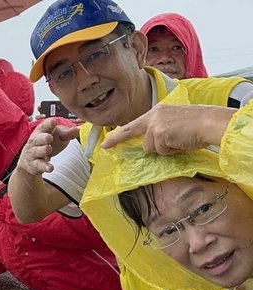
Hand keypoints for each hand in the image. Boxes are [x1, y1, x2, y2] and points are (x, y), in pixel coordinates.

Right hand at [16, 118, 78, 175]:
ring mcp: (33, 153)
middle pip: (37, 139)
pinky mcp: (35, 164)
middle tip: (49, 137)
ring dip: (42, 150)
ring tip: (48, 148)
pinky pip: (39, 165)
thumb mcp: (58, 137)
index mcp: (42, 131)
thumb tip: (76, 129)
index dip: (48, 124)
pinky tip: (51, 168)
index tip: (54, 121)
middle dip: (43, 138)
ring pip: (37, 151)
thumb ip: (67, 133)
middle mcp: (35, 141)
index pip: (44, 126)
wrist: (30, 160)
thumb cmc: (47, 144)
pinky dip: (45, 166)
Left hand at [101, 104, 233, 153]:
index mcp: (158, 112)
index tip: (105, 143)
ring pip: (151, 148)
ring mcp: (155, 125)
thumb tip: (152, 146)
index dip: (118, 135)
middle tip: (105, 146)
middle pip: (135, 134)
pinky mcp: (159, 134)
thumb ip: (161, 131)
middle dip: (122, 140)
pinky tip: (181, 142)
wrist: (211, 122)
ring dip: (165, 149)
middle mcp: (153, 116)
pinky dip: (171, 151)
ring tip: (180, 141)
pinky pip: (161, 151)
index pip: (133, 125)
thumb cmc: (199, 125)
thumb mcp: (175, 124)